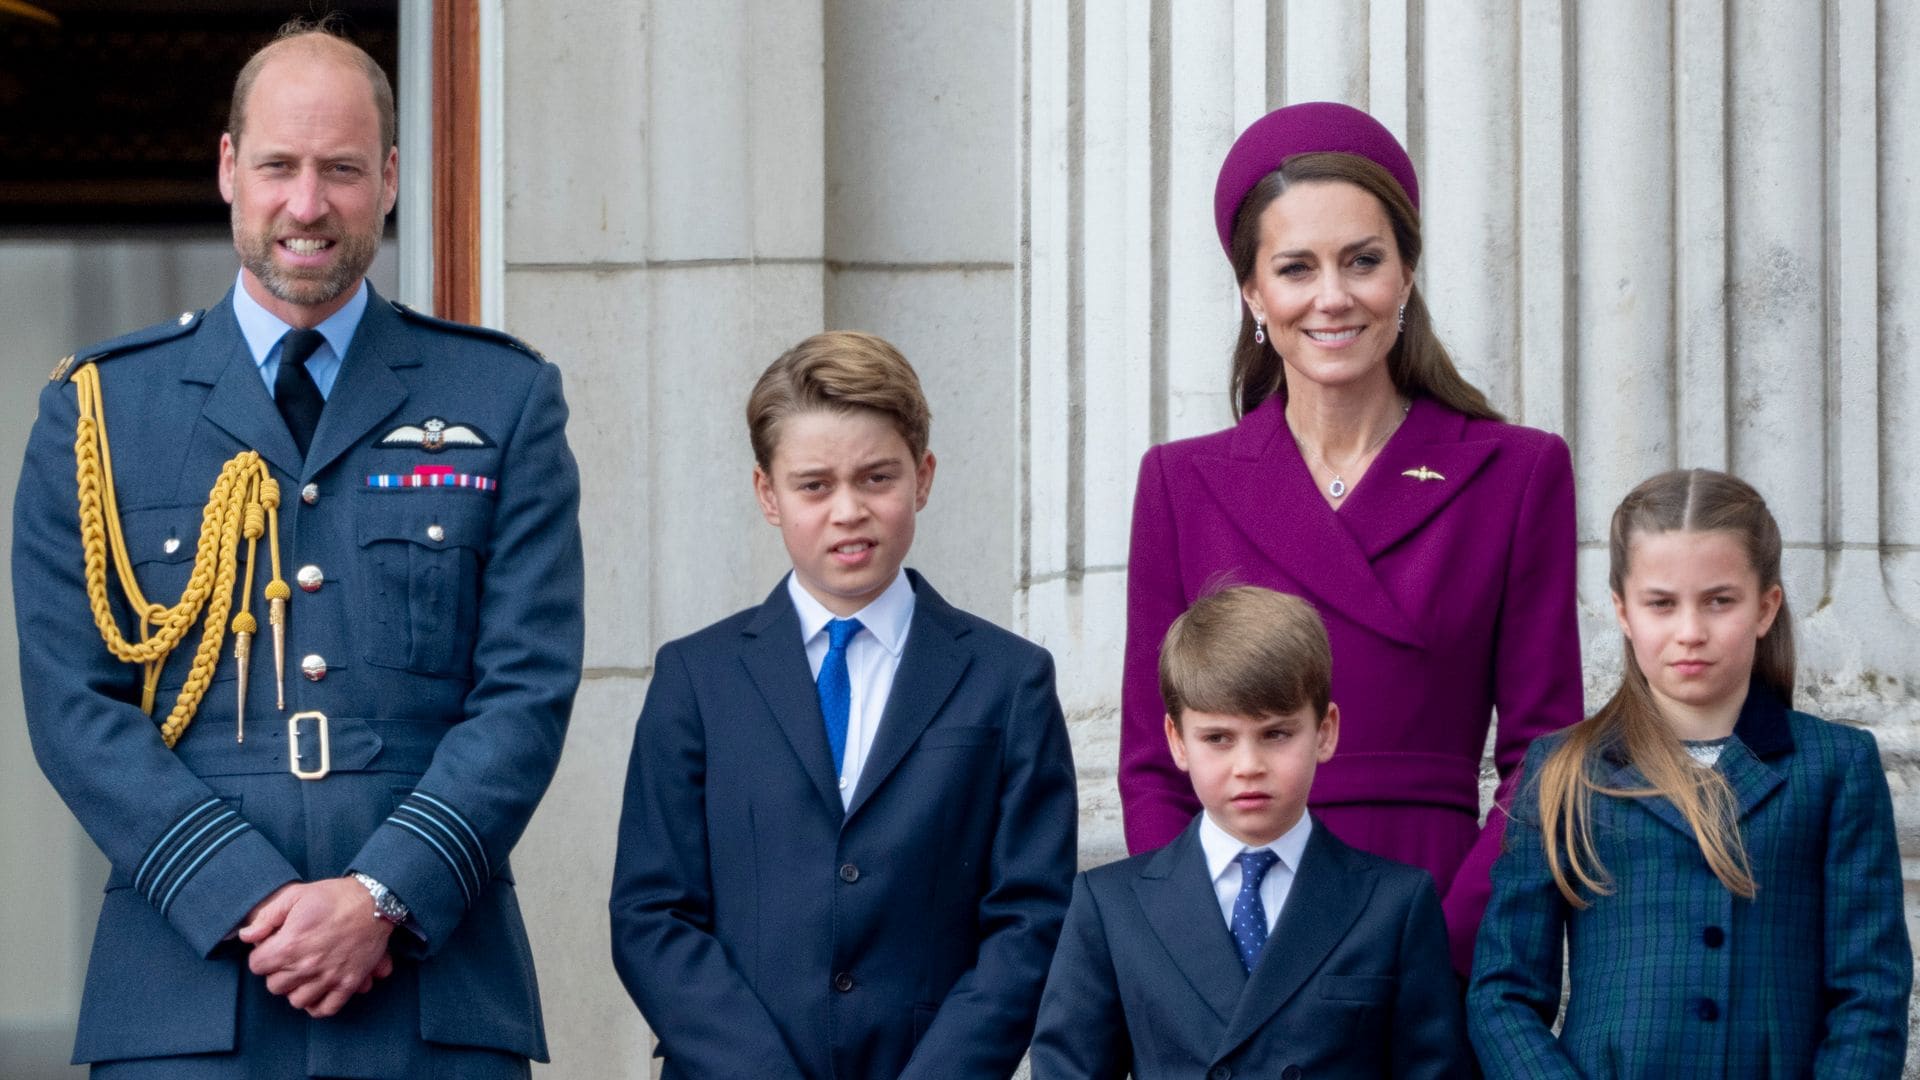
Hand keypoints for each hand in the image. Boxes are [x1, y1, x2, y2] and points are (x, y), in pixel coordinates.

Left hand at [240, 878, 395, 1017]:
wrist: (375, 901)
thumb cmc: (334, 896)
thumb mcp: (295, 895)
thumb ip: (266, 917)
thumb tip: (246, 937)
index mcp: (290, 945)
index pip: (257, 966)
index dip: (262, 954)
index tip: (274, 946)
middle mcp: (307, 966)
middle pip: (274, 986)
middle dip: (278, 972)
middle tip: (290, 958)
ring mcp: (329, 977)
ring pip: (296, 1001)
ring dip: (297, 989)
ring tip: (304, 974)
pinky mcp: (348, 983)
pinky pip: (325, 1009)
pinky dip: (318, 1005)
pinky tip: (317, 990)